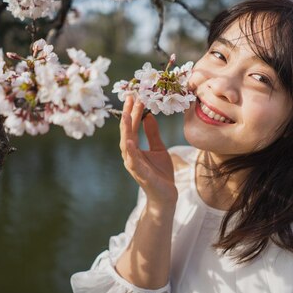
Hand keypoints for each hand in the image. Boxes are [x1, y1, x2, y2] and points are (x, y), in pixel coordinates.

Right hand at [119, 96, 176, 210]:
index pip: (133, 126)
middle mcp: (131, 155)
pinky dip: (130, 151)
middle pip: (127, 131)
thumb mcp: (159, 148)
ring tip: (127, 115)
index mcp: (135, 148)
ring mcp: (134, 165)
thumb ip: (152, 134)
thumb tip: (149, 116)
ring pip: (126, 144)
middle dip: (128, 114)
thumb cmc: (161, 173)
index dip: (134, 111)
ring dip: (126, 130)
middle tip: (131, 97)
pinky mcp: (140, 174)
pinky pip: (133, 161)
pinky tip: (130, 140)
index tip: (135, 96)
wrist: (166, 195)